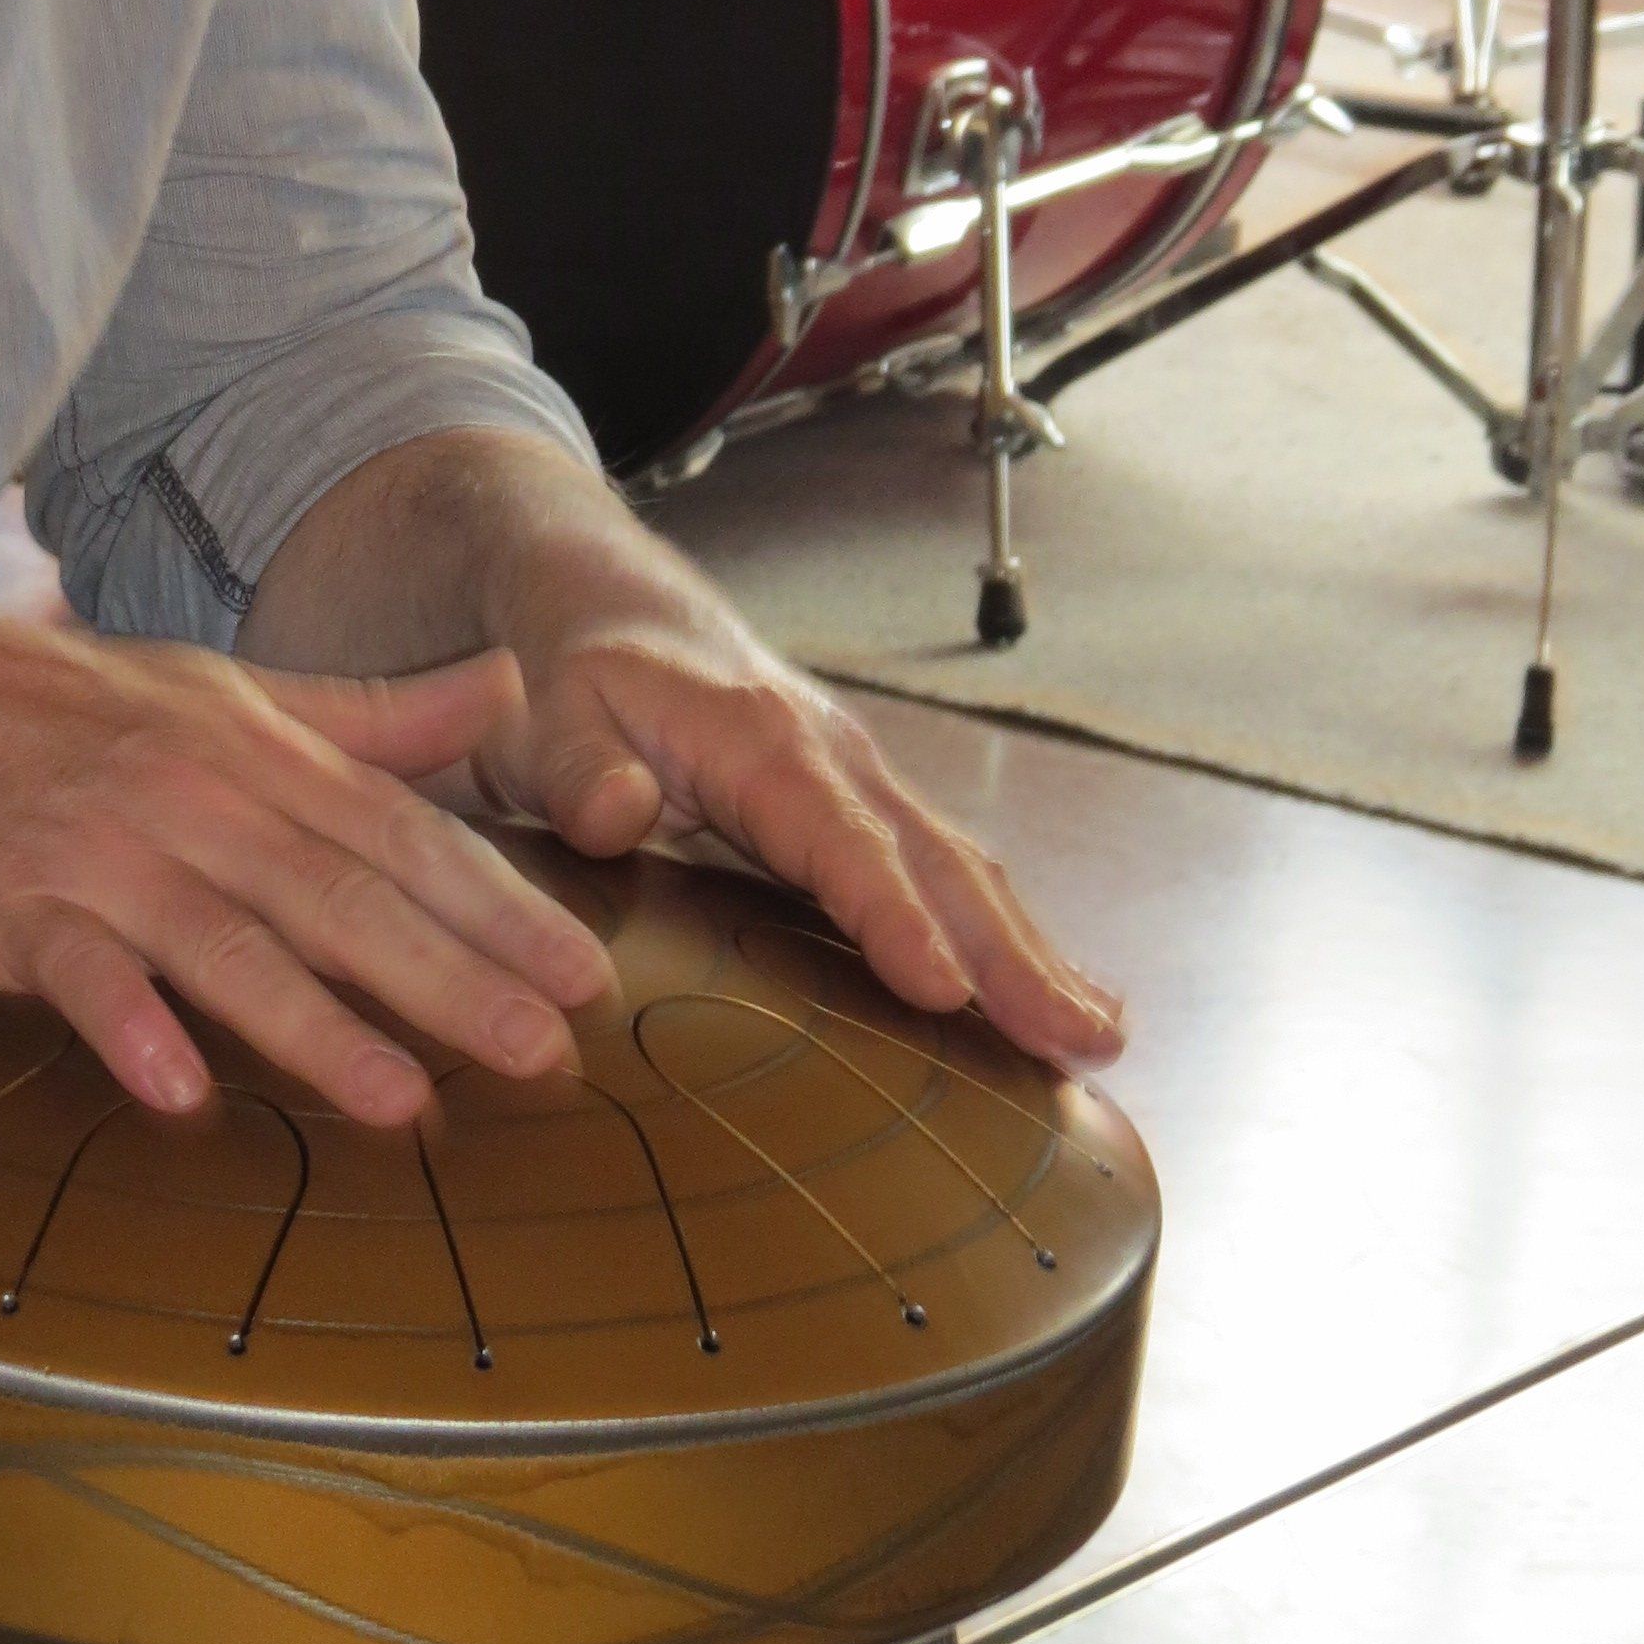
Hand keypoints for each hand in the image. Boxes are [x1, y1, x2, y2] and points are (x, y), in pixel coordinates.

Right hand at [0, 600, 617, 1126]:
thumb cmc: (72, 707)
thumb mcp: (232, 690)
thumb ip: (372, 715)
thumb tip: (506, 686)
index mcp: (263, 754)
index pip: (403, 838)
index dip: (498, 908)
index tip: (584, 976)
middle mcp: (199, 800)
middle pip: (341, 899)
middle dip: (449, 978)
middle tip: (544, 1052)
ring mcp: (107, 856)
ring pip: (228, 944)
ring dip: (317, 1025)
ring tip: (404, 1102)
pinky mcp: (17, 907)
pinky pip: (81, 973)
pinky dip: (128, 1025)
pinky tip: (177, 1087)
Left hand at [452, 598, 1123, 1072]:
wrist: (604, 601)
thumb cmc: (574, 669)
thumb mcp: (544, 711)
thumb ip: (574, 765)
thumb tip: (617, 812)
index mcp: (762, 741)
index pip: (842, 839)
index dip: (893, 915)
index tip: (945, 990)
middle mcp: (834, 760)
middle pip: (939, 862)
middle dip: (1014, 954)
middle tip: (1083, 1042)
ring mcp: (859, 782)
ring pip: (961, 870)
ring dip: (1032, 954)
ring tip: (1099, 1039)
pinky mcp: (862, 807)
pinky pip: (944, 875)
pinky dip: (1004, 937)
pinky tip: (1049, 1001)